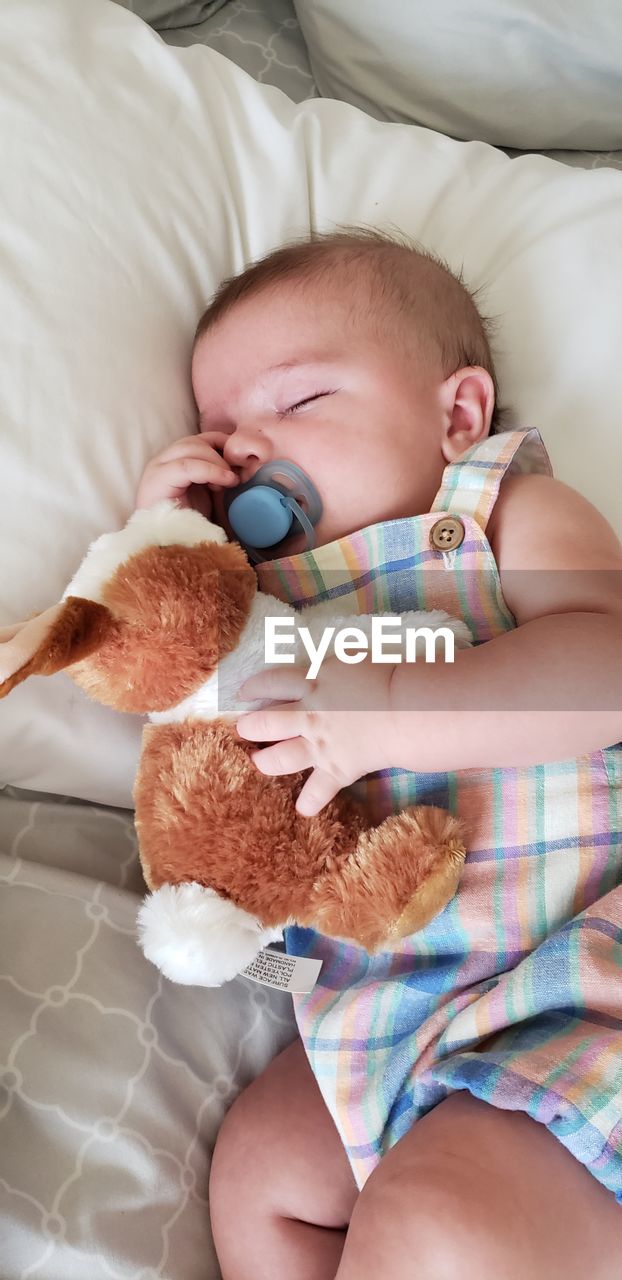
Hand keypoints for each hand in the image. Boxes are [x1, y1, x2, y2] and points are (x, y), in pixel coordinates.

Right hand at [135, 431, 238, 518]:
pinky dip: (211, 470)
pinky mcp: (157, 480)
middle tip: (236, 473)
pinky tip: (225, 482)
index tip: (239, 459)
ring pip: (190, 447)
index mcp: (172, 464)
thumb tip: (241, 465)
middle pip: (194, 441)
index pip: (197, 439)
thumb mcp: (209, 495)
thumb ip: (217, 477)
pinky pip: (188, 466)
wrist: (172, 549)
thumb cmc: (192, 526)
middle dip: (220, 453)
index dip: (221, 444)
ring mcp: (157, 470)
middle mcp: (161, 463)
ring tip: (230, 481)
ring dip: (217, 462)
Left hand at [236, 656, 393, 815]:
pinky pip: (317, 791)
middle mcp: (309, 714)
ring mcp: (320, 744)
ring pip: (280, 758)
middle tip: (244, 729)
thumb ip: (331, 665)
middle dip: (250, 726)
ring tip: (258, 761)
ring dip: (265, 761)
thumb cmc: (385, 676)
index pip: (272, 682)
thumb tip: (322, 665)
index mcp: (312, 682)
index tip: (244, 693)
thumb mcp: (352, 658)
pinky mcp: (336, 768)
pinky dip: (310, 802)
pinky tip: (303, 809)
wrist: (403, 709)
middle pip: (267, 722)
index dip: (254, 687)